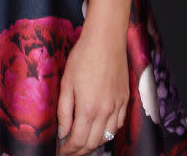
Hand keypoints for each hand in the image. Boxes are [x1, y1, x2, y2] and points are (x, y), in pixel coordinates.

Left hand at [57, 32, 127, 154]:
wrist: (105, 41)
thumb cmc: (83, 57)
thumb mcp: (66, 83)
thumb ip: (64, 111)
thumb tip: (62, 133)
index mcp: (88, 109)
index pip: (78, 141)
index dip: (68, 150)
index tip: (61, 150)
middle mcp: (105, 112)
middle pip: (93, 143)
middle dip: (79, 151)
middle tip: (69, 149)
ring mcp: (117, 107)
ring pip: (107, 137)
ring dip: (93, 144)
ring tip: (82, 142)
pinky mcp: (125, 100)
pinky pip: (118, 125)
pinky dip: (108, 133)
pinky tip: (100, 129)